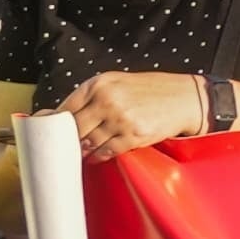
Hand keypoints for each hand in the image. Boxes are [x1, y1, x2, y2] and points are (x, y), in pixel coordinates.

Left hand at [63, 70, 210, 153]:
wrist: (188, 98)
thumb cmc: (153, 90)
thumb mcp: (119, 82)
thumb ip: (92, 96)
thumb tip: (59, 116)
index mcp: (100, 84)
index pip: (65, 108)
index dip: (55, 124)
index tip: (51, 133)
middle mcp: (107, 99)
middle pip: (73, 128)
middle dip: (68, 139)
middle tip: (66, 146)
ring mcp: (120, 118)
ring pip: (88, 141)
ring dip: (84, 149)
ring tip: (84, 150)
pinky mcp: (134, 135)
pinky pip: (106, 151)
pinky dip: (99, 156)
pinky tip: (98, 155)